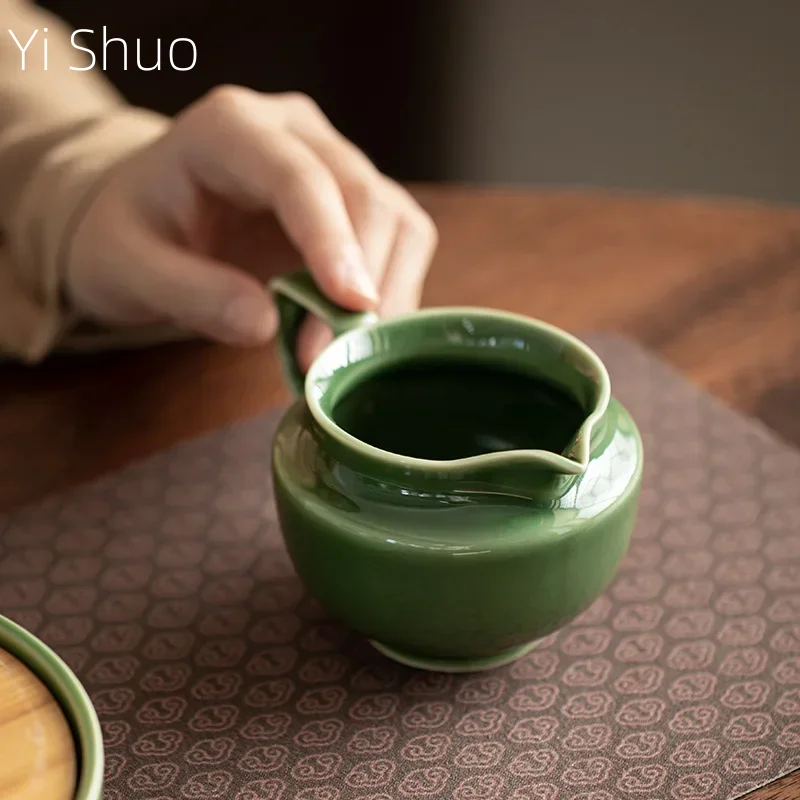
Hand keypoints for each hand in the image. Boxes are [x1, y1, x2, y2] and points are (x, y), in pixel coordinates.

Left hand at [66, 87, 437, 369]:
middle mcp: (295, 133)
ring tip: (346, 352)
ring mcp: (334, 163)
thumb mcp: (128, 268)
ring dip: (386, 292)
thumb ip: (189, 293)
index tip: (351, 307)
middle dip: (364, 280)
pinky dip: (389, 294)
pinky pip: (399, 244)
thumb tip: (265, 325)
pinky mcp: (355, 203)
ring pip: (397, 220)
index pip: (300, 178)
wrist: (144, 218)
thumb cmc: (130, 235)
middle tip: (330, 356)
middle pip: (366, 196)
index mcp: (231, 128)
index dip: (332, 242)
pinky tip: (356, 333)